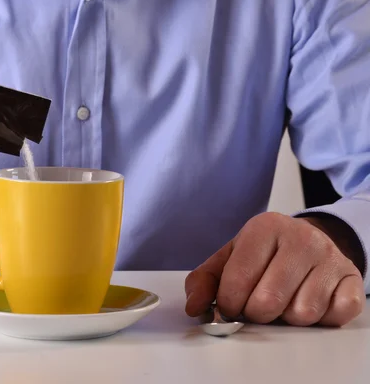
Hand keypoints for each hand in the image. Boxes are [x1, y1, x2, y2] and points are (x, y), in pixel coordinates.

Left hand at [184, 212, 364, 325]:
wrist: (307, 240)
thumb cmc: (262, 255)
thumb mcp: (228, 259)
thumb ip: (203, 281)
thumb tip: (194, 308)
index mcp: (263, 228)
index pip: (237, 282)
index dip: (229, 303)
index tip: (231, 303)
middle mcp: (300, 237)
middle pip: (268, 302)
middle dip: (256, 313)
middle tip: (257, 305)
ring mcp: (330, 257)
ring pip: (301, 313)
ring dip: (287, 317)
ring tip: (284, 299)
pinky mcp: (352, 277)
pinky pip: (335, 315)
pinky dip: (320, 318)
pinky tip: (309, 299)